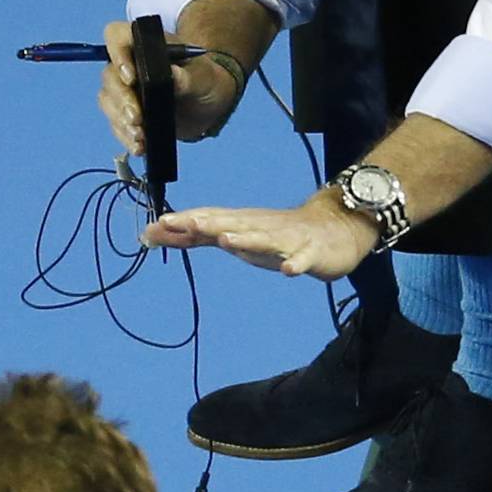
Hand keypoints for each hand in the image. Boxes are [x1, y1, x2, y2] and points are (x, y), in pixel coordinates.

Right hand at [96, 23, 243, 158]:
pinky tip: (139, 146)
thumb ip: (189, 77)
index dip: (118, 54)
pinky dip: (125, 136)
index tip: (131, 77)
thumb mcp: (204, 77)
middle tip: (137, 117)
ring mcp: (125, 89)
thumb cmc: (205, 80)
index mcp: (145, 44)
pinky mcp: (126, 112)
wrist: (207, 103)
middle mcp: (129, 64)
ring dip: (120, 120)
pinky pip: (116, 124)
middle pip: (110, 76)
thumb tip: (174, 76)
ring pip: (108, 101)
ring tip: (139, 135)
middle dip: (121, 99)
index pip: (116, 36)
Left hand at [144, 194, 378, 279]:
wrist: (335, 231)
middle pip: (232, 223)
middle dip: (208, 223)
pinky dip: (295, 264)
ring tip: (226, 240)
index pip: (210, 219)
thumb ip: (197, 237)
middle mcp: (261, 227)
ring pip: (264, 239)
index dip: (184, 221)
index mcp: (242, 224)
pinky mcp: (311, 253)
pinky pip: (302, 260)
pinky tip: (288, 271)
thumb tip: (155, 233)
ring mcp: (287, 239)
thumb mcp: (236, 237)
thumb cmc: (279, 235)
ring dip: (246, 239)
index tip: (157, 224)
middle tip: (183, 222)